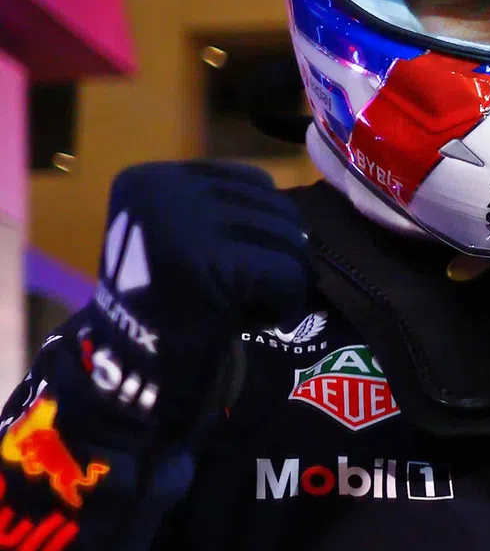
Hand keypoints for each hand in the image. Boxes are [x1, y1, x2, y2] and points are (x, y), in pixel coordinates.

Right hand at [65, 162, 308, 429]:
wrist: (133, 371)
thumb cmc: (165, 311)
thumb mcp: (180, 242)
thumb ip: (224, 216)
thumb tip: (295, 217)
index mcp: (151, 180)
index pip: (249, 181)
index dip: (266, 226)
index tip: (249, 266)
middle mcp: (163, 191)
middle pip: (273, 207)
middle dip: (281, 254)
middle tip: (259, 293)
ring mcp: (185, 222)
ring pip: (286, 239)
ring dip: (286, 279)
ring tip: (257, 306)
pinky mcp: (211, 261)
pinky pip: (286, 273)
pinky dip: (288, 303)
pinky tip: (268, 321)